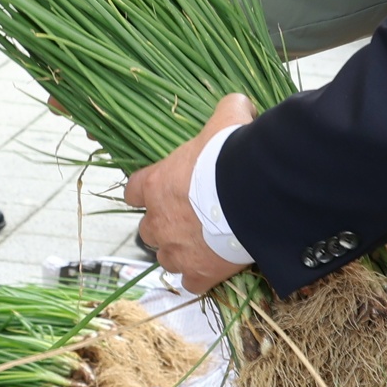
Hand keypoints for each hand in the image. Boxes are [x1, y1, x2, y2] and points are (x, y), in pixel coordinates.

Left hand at [125, 94, 254, 293]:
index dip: (144, 192)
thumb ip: (227, 110)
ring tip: (202, 246)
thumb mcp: (228, 120)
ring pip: (166, 258)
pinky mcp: (199, 274)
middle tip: (188, 219)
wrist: (255, 195)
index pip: (132, 191)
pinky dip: (200, 277)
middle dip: (163, 226)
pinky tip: (213, 270)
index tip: (156, 192)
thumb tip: (239, 103)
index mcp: (155, 185)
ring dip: (179, 252)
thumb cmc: (233, 156)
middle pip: (147, 230)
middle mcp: (158, 221)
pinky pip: (191, 282)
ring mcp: (176, 251)